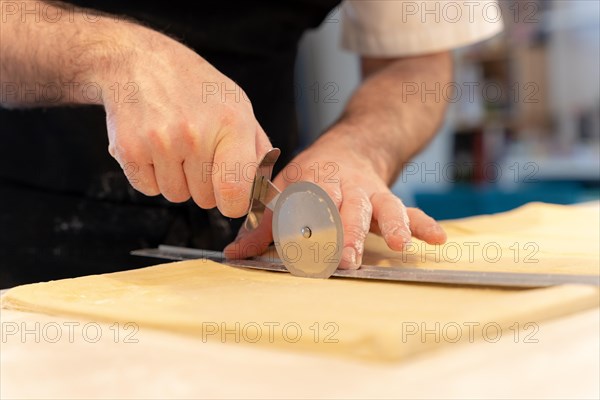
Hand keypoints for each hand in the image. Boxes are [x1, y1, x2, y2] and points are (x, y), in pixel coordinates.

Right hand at [100, 28, 271, 216]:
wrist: (139, 62)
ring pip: (176, 196)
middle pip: (205, 200)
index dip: (234, 203)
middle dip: (203, 183)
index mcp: (231, 124)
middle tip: (196, 150)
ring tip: (175, 145)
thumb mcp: (239, 107)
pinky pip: (149, 189)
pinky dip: (152, 175)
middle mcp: (195, 134)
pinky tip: (154, 147)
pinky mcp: (128, 149)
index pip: (236, 193)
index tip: (231, 197)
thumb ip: (258, 153)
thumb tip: (265, 196)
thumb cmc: (196, 89)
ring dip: (177, 179)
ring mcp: (160, 142)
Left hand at [224, 132, 446, 268]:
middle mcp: (344, 186)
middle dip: (347, 233)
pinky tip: (438, 238)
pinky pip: (410, 210)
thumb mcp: (284, 190)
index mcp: (313, 181)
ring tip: (399, 243)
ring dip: (391, 224)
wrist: (353, 145)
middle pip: (347, 208)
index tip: (298, 249)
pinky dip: (423, 223)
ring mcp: (371, 192)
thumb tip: (235, 254)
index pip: (306, 203)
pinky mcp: (390, 199)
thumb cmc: (313, 175)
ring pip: (383, 206)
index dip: (302, 225)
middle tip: (346, 258)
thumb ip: (263, 223)